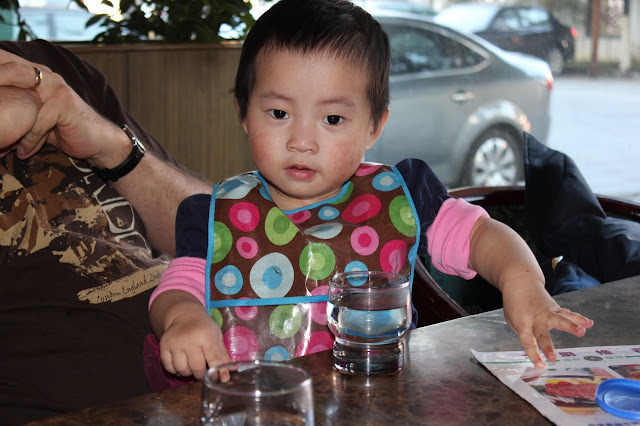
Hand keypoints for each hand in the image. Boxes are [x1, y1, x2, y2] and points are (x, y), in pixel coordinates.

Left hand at [0, 50, 129, 165]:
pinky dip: (30, 141)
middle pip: (7, 76)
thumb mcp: (36, 117)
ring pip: (21, 105)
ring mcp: (56, 88)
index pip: (6, 65)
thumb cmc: (67, 131)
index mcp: (37, 74)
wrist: (100, 142)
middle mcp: (45, 76)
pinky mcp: (63, 104)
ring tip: (6, 146)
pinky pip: (37, 123)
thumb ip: (19, 108)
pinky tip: (26, 152)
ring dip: (14, 128)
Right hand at [159, 309, 230, 379]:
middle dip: (201, 375)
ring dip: (188, 372)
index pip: (214, 359)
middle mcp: (190, 340)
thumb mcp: (217, 336)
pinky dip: (175, 370)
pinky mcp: (164, 346)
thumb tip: (232, 371)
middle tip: (203, 372)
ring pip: (182, 370)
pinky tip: (181, 363)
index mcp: (206, 336)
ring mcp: (175, 343)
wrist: (184, 315)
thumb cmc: (204, 327)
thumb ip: (223, 354)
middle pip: (196, 368)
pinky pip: (169, 367)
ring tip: (192, 366)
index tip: (220, 379)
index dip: (218, 372)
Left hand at [501, 275, 593, 367]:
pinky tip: (589, 324)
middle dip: (547, 346)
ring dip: (571, 326)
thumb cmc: (515, 304)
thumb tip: (536, 346)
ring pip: (560, 319)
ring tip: (582, 331)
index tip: (540, 365)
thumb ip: (524, 332)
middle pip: (542, 333)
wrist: (519, 281)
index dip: (533, 354)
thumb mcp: (512, 319)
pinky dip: (579, 318)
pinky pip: (568, 314)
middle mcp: (536, 319)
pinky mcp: (555, 308)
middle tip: (554, 357)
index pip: (527, 342)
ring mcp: (547, 312)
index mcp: (523, 324)